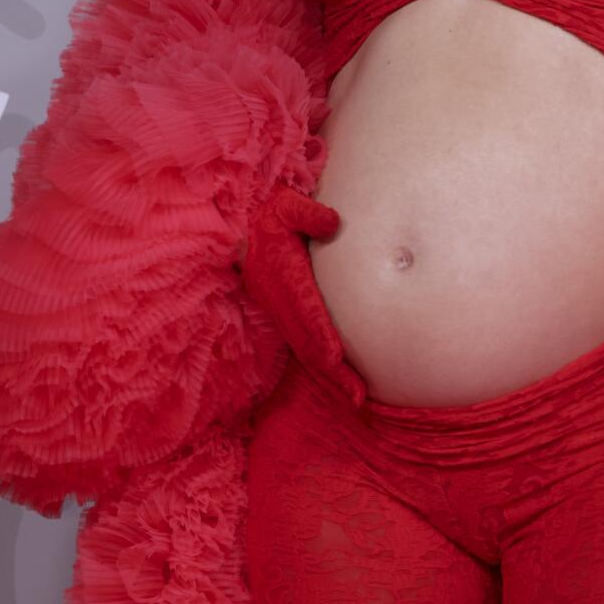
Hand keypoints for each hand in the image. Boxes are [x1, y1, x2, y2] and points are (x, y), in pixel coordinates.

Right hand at [237, 186, 350, 381]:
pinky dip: (323, 369)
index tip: (336, 355)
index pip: (304, 308)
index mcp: (281, 275)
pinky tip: (342, 382)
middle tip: (357, 396)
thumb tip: (331, 222)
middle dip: (332, 372)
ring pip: (307, 352)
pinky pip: (305, 349)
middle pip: (307, 342)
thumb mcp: (286, 205)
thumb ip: (306, 211)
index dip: (320, 333)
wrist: (245, 231)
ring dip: (330, 377)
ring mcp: (281, 313)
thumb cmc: (273, 216)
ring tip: (356, 399)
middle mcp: (280, 301)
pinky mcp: (287, 319)